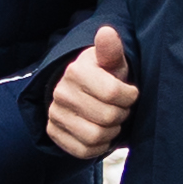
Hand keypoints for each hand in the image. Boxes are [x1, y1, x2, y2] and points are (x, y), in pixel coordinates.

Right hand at [48, 26, 138, 159]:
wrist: (80, 91)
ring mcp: (54, 114)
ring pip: (96, 136)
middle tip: (120, 108)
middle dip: (121, 114)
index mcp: (75, 72)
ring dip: (111, 131)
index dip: (129, 97)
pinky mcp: (53, 133)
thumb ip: (111, 50)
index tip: (129, 93)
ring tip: (112, 121)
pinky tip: (101, 133)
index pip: (112, 93)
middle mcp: (59, 93)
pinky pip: (83, 150)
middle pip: (107, 117)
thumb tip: (106, 32)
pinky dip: (99, 146)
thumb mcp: (111, 62)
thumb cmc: (104, 75)